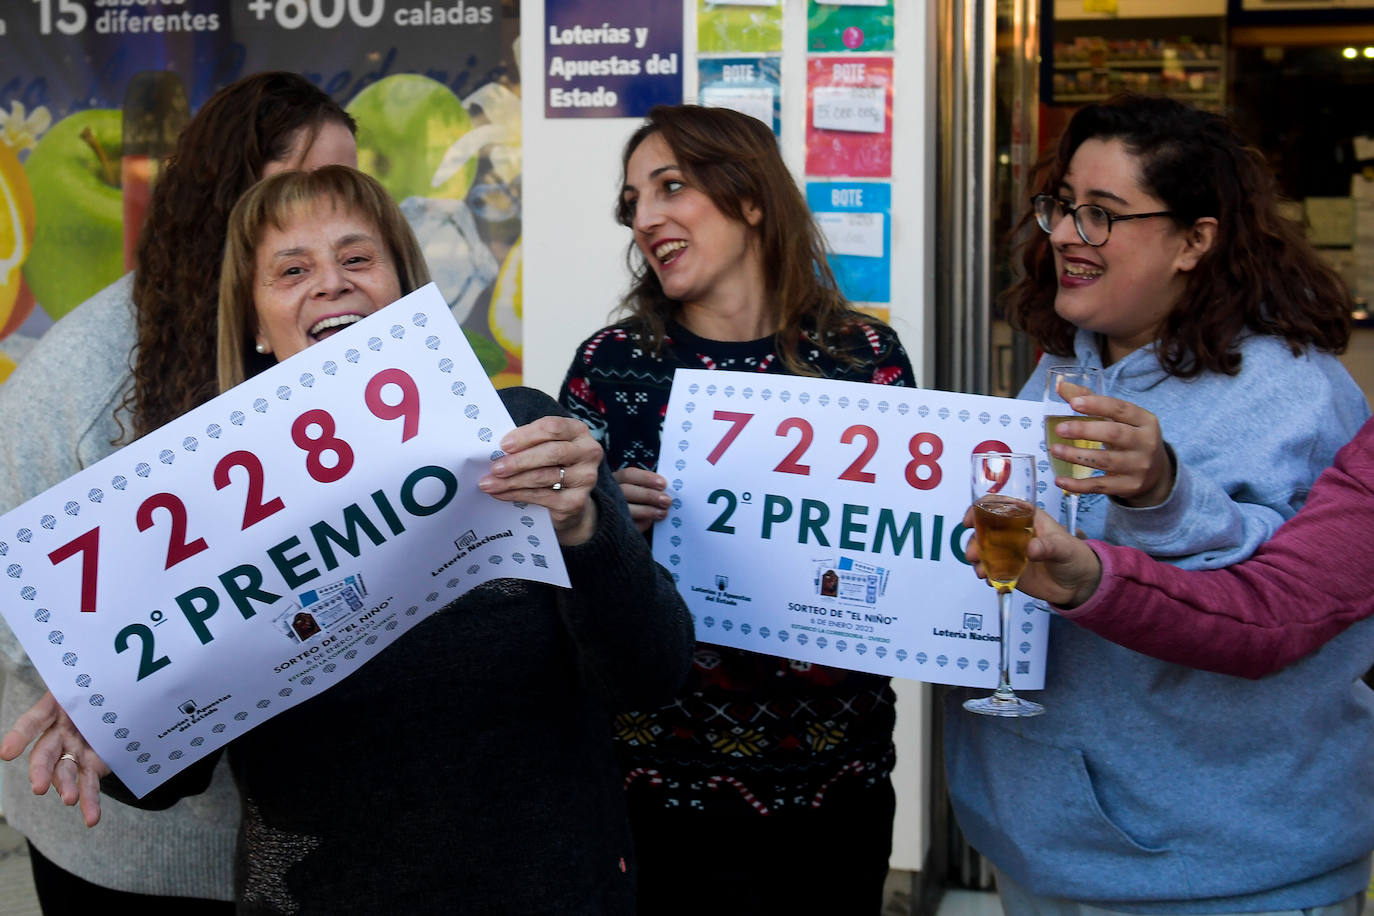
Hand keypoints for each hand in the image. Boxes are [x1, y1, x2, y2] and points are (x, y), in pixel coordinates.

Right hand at [0, 691, 108, 826]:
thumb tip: (116, 679)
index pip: (32, 722)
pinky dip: (90, 802)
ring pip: (65, 773)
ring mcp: (74, 750)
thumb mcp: (97, 682)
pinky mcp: (92, 764)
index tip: (7, 753)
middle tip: (39, 787)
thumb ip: (99, 686)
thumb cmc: (102, 685)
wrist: (119, 695)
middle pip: (44, 753)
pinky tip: (91, 818)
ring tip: (70, 800)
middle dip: (41, 771)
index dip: (19, 736)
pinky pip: (88, 784)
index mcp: (55, 709)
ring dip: (66, 788)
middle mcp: (59, 733)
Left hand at [480, 416, 602, 545]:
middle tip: (495, 468)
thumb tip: (495, 451)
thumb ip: (527, 444)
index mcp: (578, 430)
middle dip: (519, 461)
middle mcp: (588, 452)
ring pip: (544, 476)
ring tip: (490, 483)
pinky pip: (542, 496)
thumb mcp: (543, 447)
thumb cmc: (551, 465)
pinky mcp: (577, 501)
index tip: (504, 445)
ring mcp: (586, 478)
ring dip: (512, 481)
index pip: (553, 427)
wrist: (569, 500)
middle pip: (551, 452)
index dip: (527, 435)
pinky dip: (517, 495)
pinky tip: (501, 494)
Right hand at [612, 467, 669, 533]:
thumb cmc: (634, 502)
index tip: (663, 484)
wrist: (620, 526)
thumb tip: (665, 491)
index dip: (646, 478)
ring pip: (625, 509)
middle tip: (667, 500)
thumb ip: (649, 488)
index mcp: (616, 481)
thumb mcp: (638, 490)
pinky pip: (626, 525)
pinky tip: (650, 522)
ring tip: (662, 513)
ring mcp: (609, 510)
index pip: (628, 475)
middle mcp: (609, 494)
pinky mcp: (612, 528)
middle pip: (626, 490)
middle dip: (649, 495)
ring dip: (646, 510)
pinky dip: (640, 523)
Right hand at [964, 507, 1103, 607]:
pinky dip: (985, 574)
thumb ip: (1049, 546)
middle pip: (983, 529)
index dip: (979, 509)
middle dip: (973, 541)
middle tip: (972, 555)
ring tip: (981, 572)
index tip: (969, 521)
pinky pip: (990, 569)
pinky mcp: (1008, 570)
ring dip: (976, 559)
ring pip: (983, 550)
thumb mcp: (1064, 547)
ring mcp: (1008, 551)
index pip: (997, 505)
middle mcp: (1012, 532)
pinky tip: (989, 580)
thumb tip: (1031, 549)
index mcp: (1025, 517)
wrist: (1079, 584)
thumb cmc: (1074, 556)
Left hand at [1049, 393, 1174, 506]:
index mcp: (1145, 420)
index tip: (1073, 403)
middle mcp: (1146, 443)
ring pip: (1105, 461)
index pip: (1121, 409)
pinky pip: (1100, 486)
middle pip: (1114, 434)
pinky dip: (1078, 485)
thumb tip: (1060, 384)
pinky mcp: (1128, 486)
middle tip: (1059, 429)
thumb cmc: (1130, 437)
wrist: (1156, 473)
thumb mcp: (1120, 419)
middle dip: (1084, 430)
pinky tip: (1060, 480)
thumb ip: (1091, 401)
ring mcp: (1138, 467)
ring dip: (1076, 455)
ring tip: (1055, 450)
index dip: (1096, 405)